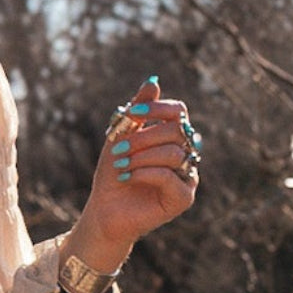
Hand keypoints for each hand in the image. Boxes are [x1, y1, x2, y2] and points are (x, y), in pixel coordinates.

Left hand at [63, 77, 199, 273]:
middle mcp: (186, 155)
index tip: (133, 113)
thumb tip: (153, 81)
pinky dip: (145, 173)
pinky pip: (170, 177)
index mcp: (173, 138)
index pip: (179, 112)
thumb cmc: (114, 174)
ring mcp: (187, 177)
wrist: (105, 211)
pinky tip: (128, 177)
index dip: (158, 108)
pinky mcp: (183, 198)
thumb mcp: (121, 138)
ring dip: (141, 156)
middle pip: (176, 131)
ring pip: (173, 153)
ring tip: (120, 165)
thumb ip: (137, 112)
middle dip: (143, 137)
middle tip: (117, 149)